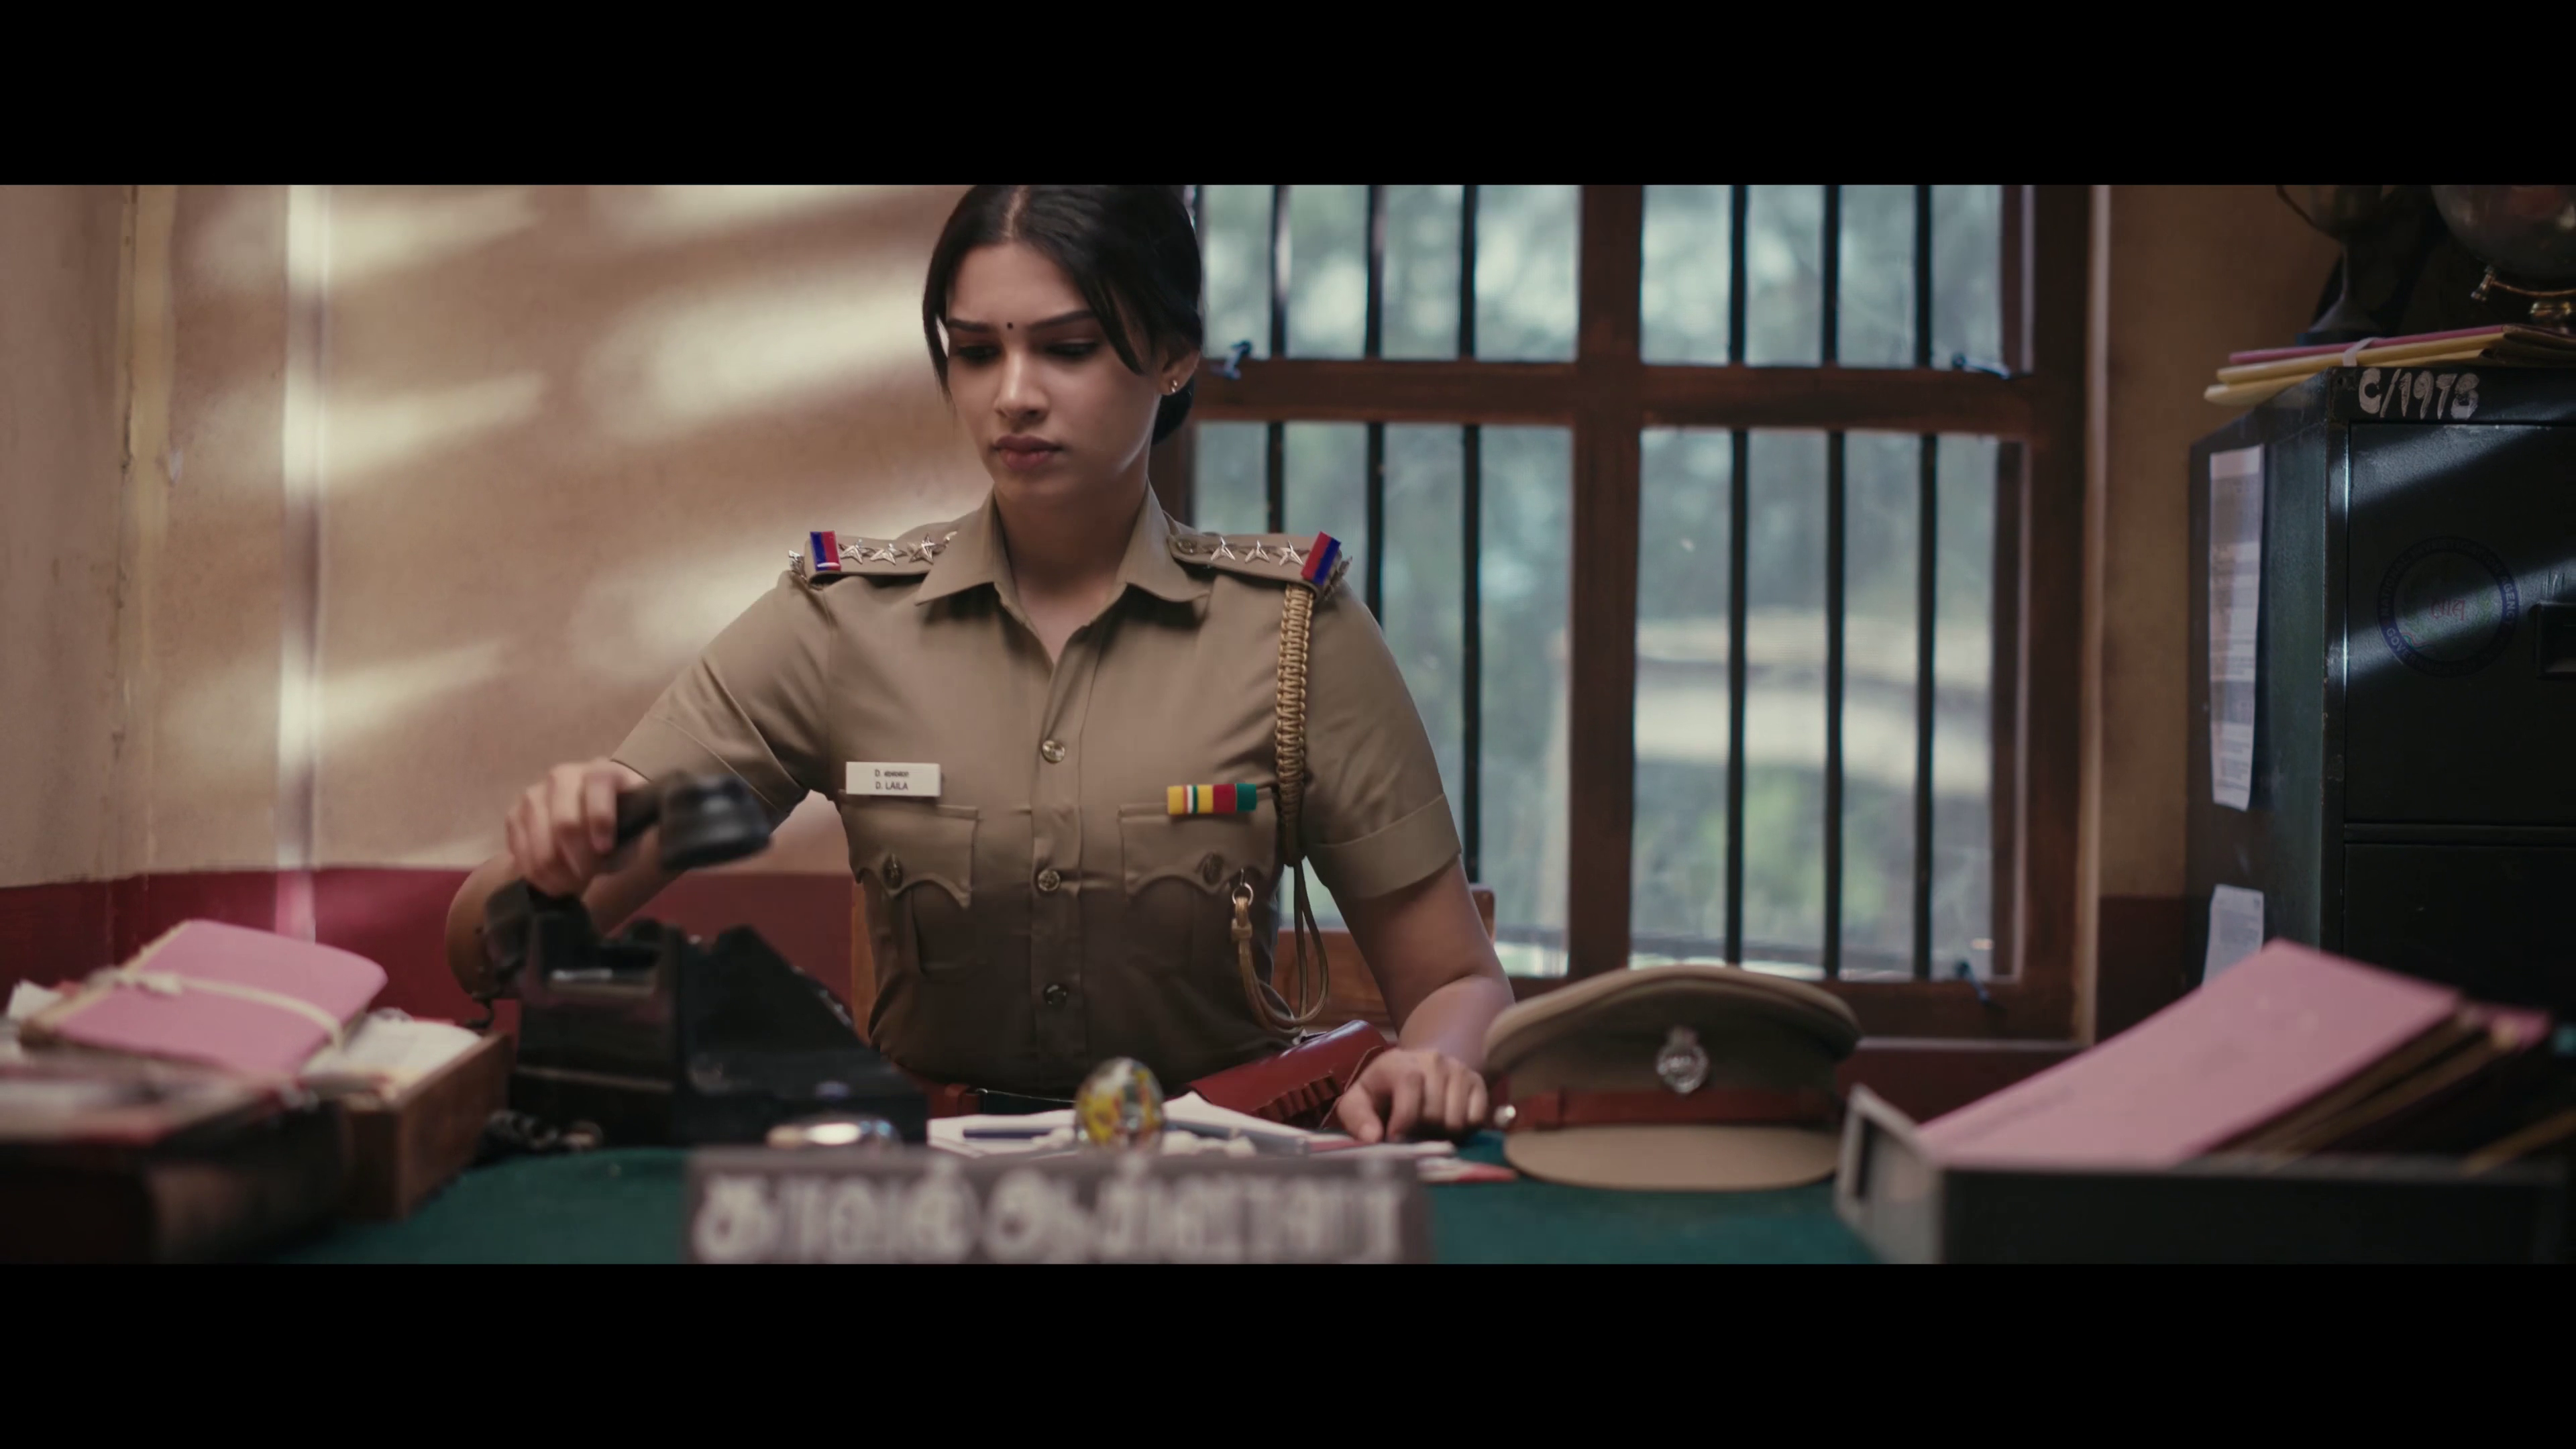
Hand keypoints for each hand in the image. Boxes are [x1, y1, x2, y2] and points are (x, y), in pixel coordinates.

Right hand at [505, 759, 645, 898]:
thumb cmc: (619, 825)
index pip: (598, 784)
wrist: (594, 820)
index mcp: (600, 771)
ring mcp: (534, 794)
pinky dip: (535, 873)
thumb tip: (601, 856)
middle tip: (587, 878)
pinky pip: (519, 849)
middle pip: (564, 822)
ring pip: (539, 841)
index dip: (601, 819)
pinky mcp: (514, 814)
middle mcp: (563, 776)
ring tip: (571, 885)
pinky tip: (551, 880)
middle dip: (577, 860)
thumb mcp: (633, 830)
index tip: (605, 849)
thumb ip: (624, 841)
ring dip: (556, 872)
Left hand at [1332, 1047, 1489, 1143]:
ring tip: (1429, 1130)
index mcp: (1399, 1062)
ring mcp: (1458, 1070)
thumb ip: (1357, 1118)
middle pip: (1434, 1110)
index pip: (1410, 1082)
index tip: (1396, 1139)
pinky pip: (1477, 1119)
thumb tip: (1373, 1138)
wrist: (1418, 1071)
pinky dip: (1464, 1131)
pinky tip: (1448, 1126)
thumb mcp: (1359, 1102)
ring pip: (1456, 1119)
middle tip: (1412, 1134)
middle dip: (1421, 1132)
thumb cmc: (1383, 1093)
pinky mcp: (1478, 1082)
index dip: (1404, 1116)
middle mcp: (1433, 1060)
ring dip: (1442, 1135)